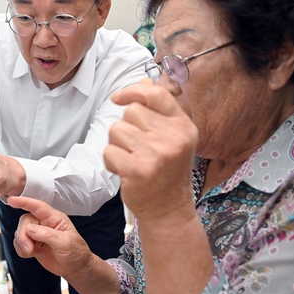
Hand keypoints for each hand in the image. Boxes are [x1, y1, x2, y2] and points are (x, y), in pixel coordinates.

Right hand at [8, 196, 92, 278]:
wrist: (76, 268)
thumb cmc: (77, 252)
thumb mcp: (66, 243)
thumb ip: (48, 235)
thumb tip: (30, 229)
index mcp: (54, 218)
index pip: (37, 206)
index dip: (24, 202)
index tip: (12, 200)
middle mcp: (44, 224)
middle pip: (25, 221)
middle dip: (23, 235)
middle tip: (28, 248)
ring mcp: (37, 234)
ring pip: (20, 232)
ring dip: (22, 244)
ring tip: (32, 252)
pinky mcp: (33, 245)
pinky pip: (19, 244)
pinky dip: (21, 250)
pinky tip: (31, 254)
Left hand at [104, 79, 197, 224]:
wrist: (169, 211)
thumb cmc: (166, 172)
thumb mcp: (173, 138)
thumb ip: (159, 110)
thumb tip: (140, 82)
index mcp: (184, 126)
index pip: (156, 94)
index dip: (133, 91)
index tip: (118, 98)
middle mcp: (174, 138)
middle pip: (131, 111)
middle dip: (126, 128)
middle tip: (138, 149)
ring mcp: (157, 154)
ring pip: (117, 130)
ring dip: (117, 145)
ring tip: (133, 160)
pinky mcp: (139, 170)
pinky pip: (109, 151)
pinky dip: (111, 161)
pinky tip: (126, 172)